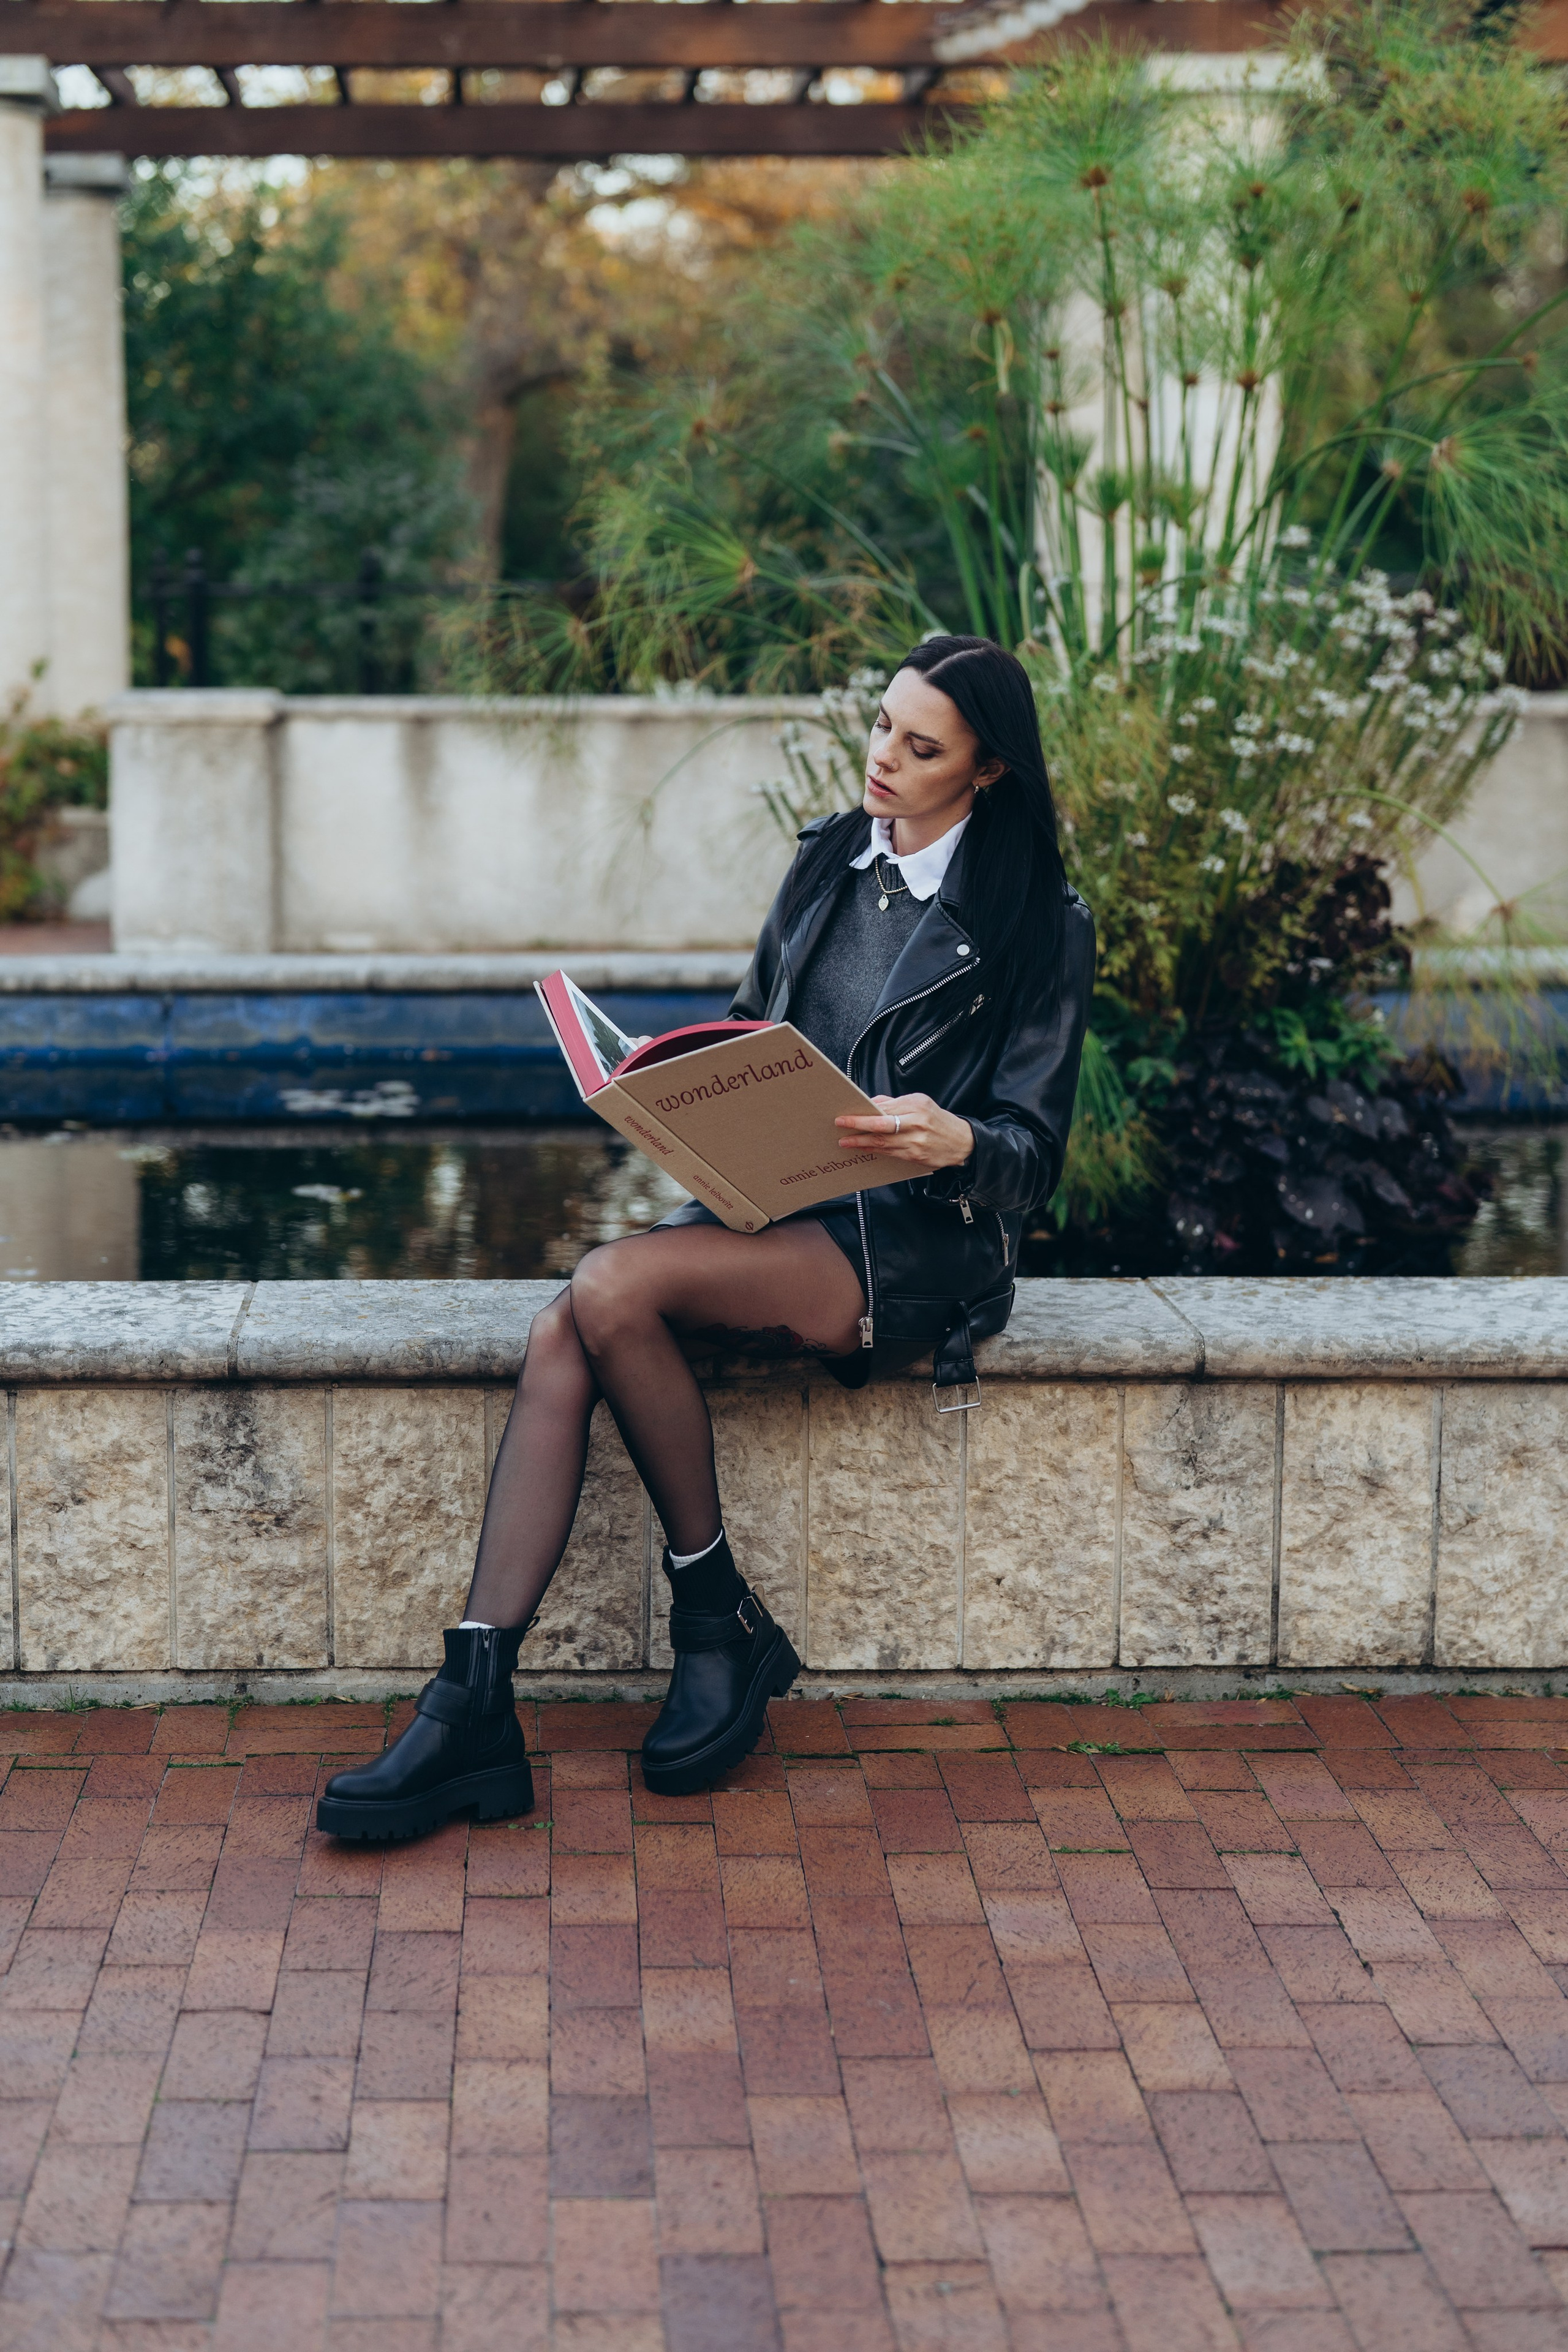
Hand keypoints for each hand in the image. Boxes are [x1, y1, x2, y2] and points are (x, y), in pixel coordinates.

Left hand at [835, 1093, 973, 1173]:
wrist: (961, 1142)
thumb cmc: (938, 1120)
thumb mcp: (920, 1103)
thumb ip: (895, 1103)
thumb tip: (872, 1103)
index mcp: (917, 1106)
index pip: (885, 1108)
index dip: (864, 1113)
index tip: (847, 1114)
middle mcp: (917, 1123)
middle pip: (882, 1125)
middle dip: (858, 1126)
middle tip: (841, 1125)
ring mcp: (916, 1142)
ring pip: (883, 1142)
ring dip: (862, 1142)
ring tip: (846, 1141)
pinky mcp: (915, 1156)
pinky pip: (890, 1153)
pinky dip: (875, 1150)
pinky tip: (864, 1148)